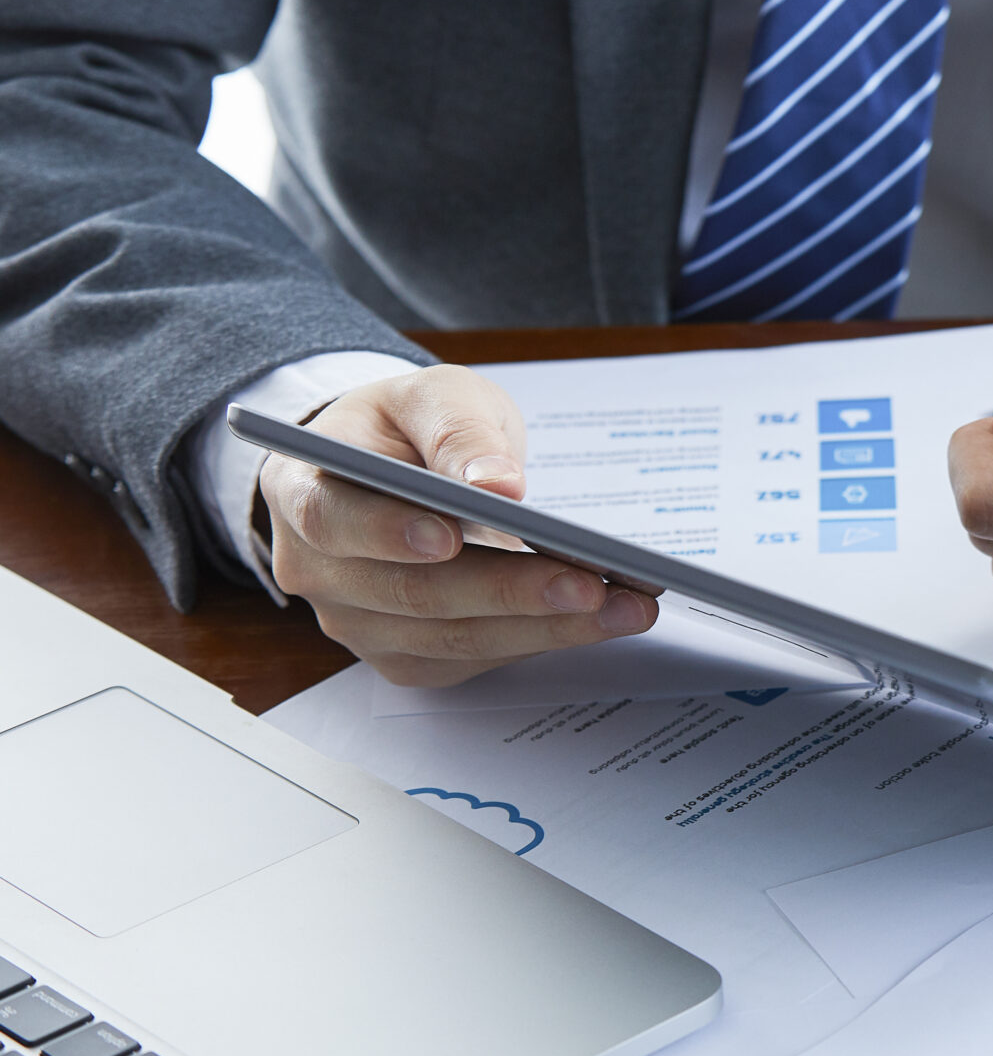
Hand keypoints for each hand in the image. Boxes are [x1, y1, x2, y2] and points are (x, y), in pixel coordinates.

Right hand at [260, 365, 656, 684]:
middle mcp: (319, 568)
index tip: (452, 537)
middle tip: (592, 582)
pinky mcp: (405, 653)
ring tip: (625, 605)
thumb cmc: (409, 428)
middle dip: (510, 590)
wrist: (397, 466)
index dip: (389, 532)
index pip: (333, 520)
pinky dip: (540, 639)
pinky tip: (599, 620)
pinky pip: (473, 658)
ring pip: (452, 637)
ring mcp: (359, 621)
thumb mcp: (434, 397)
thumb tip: (500, 485)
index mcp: (305, 490)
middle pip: (413, 593)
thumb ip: (459, 433)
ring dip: (545, 626)